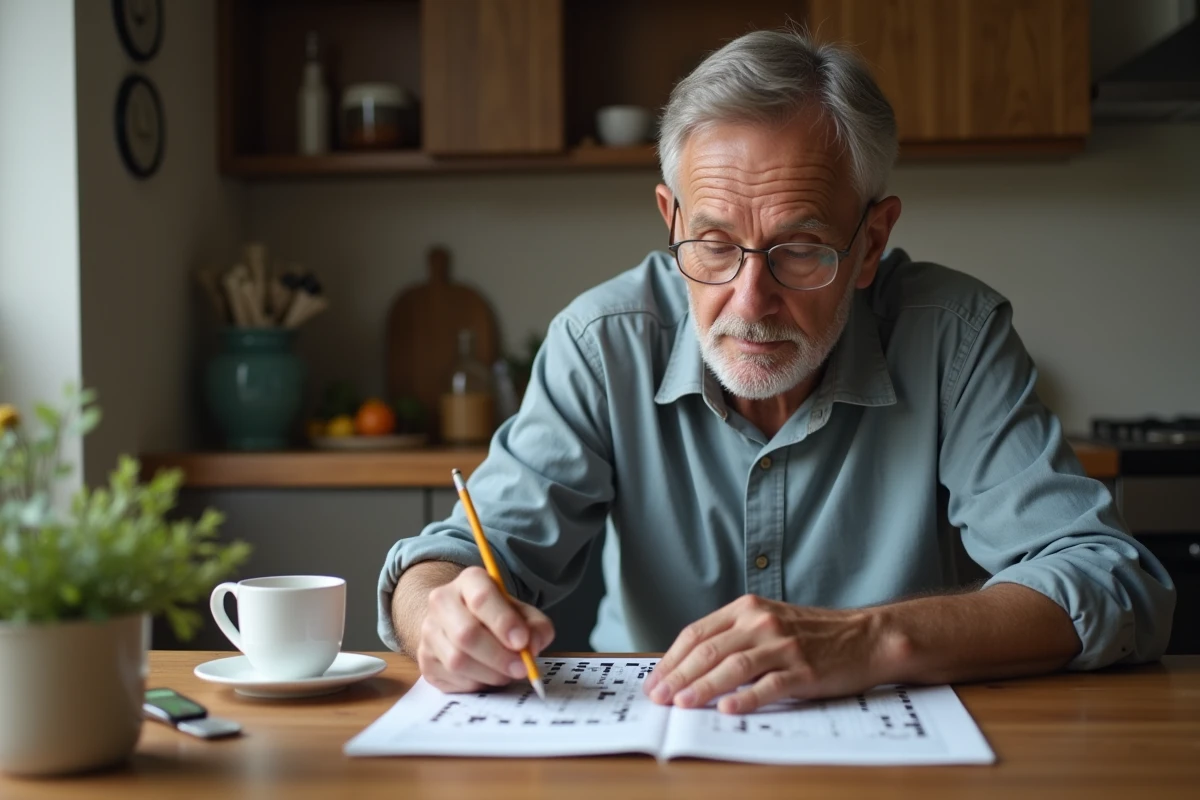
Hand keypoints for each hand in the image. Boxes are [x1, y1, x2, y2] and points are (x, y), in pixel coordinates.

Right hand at [416, 566, 554, 692]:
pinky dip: (475, 684)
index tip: (522, 642)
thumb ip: (536, 627)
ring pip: (457, 660)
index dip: (504, 622)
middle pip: (466, 634)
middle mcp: (442, 601)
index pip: (482, 599)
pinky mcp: (424, 659)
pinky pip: (451, 679)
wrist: (462, 622)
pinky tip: (486, 676)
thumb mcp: (523, 614)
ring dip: (489, 674)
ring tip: (506, 674)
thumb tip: (532, 646)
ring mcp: (429, 630)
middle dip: (498, 656)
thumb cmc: (498, 617)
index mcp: (470, 581)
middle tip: (521, 668)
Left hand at [643, 594, 894, 713]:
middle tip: (659, 698)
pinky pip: (769, 686)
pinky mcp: (804, 670)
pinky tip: (727, 709)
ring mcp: (783, 646)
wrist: (866, 637)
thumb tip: (690, 665)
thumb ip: (734, 635)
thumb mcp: (769, 621)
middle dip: (679, 676)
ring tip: (682, 704)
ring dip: (703, 687)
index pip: (697, 633)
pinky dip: (746, 698)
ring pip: (733, 667)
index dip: (672, 658)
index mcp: (747, 608)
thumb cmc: (814, 633)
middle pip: (709, 650)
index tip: (655, 680)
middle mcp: (762, 622)